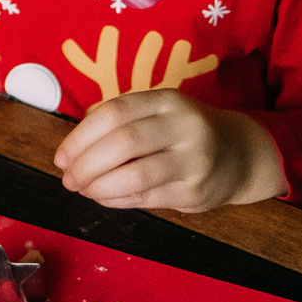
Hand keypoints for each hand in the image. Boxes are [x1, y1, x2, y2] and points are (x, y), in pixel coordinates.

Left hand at [53, 90, 284, 213]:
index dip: (80, 136)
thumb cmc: (184, 134)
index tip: (61, 156)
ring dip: (99, 187)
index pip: (115, 112)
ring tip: (84, 190)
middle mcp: (185, 126)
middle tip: (69, 179)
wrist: (239, 155)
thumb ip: (122, 124)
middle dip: (86, 164)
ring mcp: (194, 160)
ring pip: (135, 175)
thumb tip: (71, 152)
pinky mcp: (195, 191)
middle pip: (124, 142)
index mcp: (169, 100)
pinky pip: (146, 198)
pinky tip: (105, 198)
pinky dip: (116, 200)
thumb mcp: (160, 114)